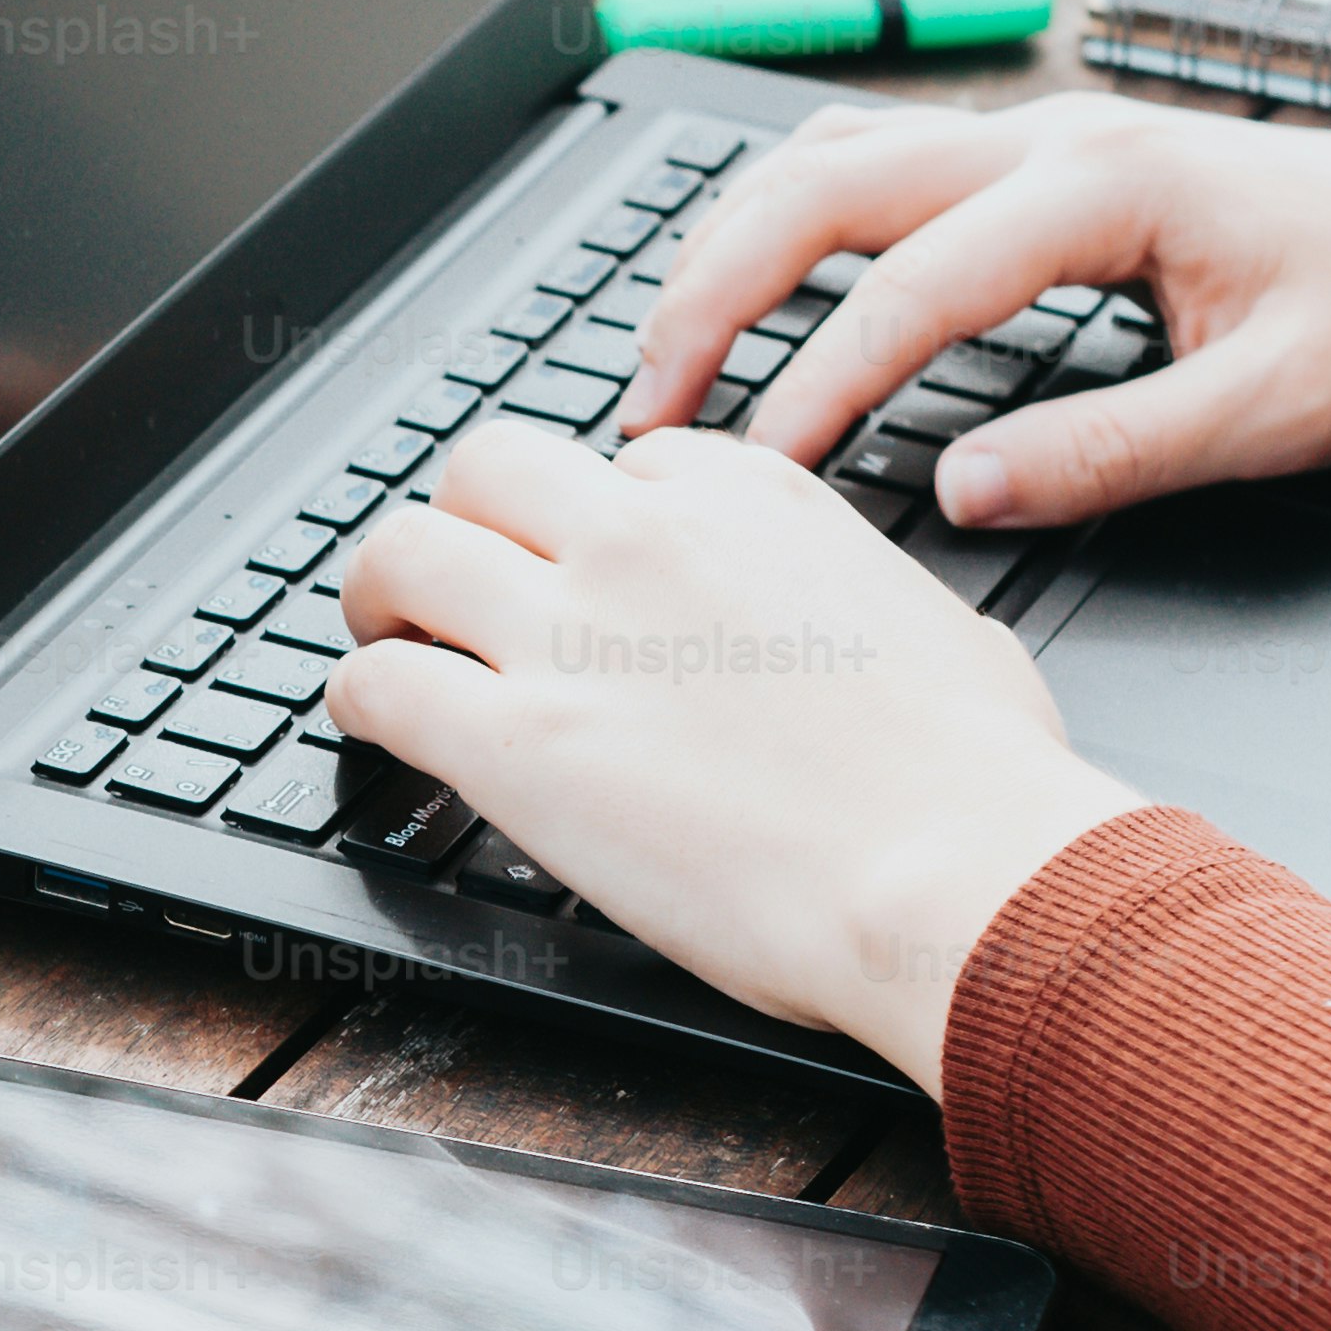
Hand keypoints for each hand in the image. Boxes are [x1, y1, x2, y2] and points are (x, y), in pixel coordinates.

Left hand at [332, 421, 1141, 1095]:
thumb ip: (851, 596)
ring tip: (383, 637)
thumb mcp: (933, 625)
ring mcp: (568, 633)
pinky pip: (378, 682)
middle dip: (466, 520)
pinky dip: (356, 699)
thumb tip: (844, 624)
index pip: (629, 460)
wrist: (953, 871)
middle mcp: (645, 539)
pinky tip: (373, 726)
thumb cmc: (974, 778)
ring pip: (404, 550)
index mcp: (751, 498)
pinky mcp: (514, 741)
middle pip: (490, 469)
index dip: (596, 518)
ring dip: (380, 594)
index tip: (590, 567)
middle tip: (453, 582)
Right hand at [621, 97, 1330, 533]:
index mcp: (1106, 188)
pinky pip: (878, 163)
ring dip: (736, 243)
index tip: (751, 477)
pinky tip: (761, 292)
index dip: (813, 387)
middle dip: (714, 288)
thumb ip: (1110, 456)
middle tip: (650, 402)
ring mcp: (1043, 133)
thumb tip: (961, 496)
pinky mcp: (1045, 157)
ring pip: (834, 154)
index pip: (909, 288)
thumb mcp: (1273, 415)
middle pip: (822, 181)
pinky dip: (791, 220)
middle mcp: (1055, 136)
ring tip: (674, 353)